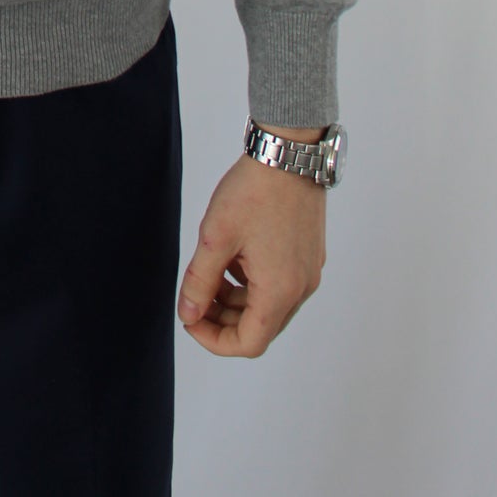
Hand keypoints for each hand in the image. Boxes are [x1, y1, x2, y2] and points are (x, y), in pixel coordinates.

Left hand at [177, 144, 325, 357]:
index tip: (191, 320)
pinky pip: (279, 285)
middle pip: (260, 327)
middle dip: (223, 319)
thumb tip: (188, 314)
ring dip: (237, 300)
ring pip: (269, 306)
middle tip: (195, 297)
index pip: (249, 343)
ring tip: (210, 272)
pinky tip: (234, 256)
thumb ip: (200, 281)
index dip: (215, 341)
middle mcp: (301, 288)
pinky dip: (253, 283)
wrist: (288, 152)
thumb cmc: (254, 192)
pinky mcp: (309, 255)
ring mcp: (308, 271)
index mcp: (280, 291)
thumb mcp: (216, 237)